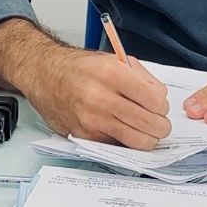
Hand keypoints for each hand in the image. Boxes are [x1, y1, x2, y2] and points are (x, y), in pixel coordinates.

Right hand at [25, 49, 170, 150]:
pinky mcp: (84, 136)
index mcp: (112, 73)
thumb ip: (141, 77)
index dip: (163, 106)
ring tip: (144, 130)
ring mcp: (91, 120)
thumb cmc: (78, 67)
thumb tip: (161, 98)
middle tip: (158, 123)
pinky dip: (125, 142)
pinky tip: (122, 130)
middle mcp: (101, 97)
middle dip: (160, 126)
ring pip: (137, 141)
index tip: (160, 106)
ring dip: (148, 138)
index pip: (156, 101)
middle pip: (150, 124)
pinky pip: (118, 146)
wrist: (44, 75)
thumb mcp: (114, 60)